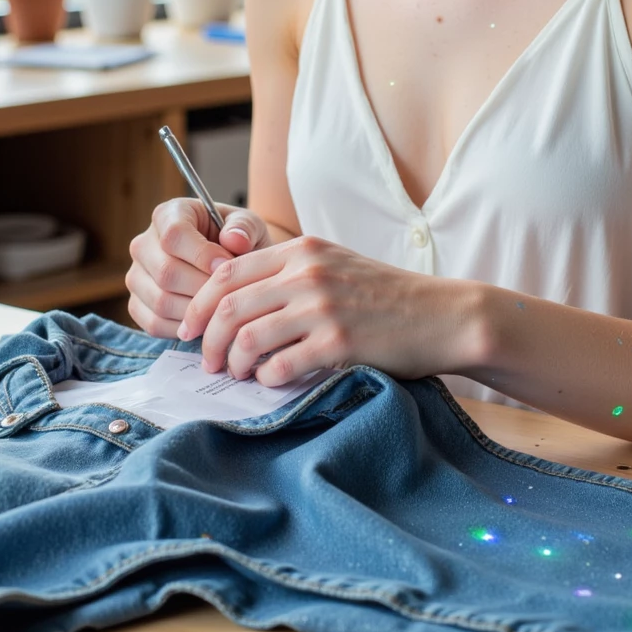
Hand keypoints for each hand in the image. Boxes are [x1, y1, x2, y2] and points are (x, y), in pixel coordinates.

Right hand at [126, 198, 272, 338]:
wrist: (230, 266)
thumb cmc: (238, 242)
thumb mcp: (249, 226)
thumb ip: (245, 227)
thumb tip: (234, 240)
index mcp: (168, 214)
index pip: (173, 234)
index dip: (202, 254)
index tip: (228, 266)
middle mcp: (144, 244)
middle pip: (165, 272)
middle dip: (203, 287)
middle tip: (229, 293)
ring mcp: (136, 276)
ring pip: (160, 301)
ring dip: (196, 311)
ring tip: (221, 306)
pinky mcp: (136, 305)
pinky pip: (155, 324)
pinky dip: (184, 328)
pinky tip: (206, 320)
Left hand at [176, 233, 471, 385]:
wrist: (442, 315)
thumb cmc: (386, 296)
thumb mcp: (336, 266)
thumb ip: (290, 275)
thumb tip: (233, 305)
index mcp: (303, 250)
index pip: (227, 272)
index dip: (200, 305)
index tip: (189, 329)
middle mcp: (309, 273)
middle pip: (229, 306)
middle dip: (207, 340)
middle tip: (208, 362)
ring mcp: (324, 307)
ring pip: (248, 338)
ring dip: (234, 363)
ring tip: (239, 374)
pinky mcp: (339, 342)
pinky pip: (280, 366)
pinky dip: (268, 379)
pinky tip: (274, 381)